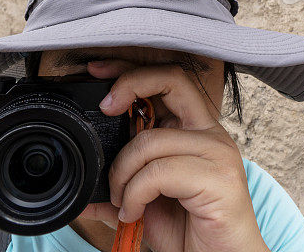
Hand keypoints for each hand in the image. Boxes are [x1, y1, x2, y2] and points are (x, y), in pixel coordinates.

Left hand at [79, 59, 269, 251]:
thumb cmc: (192, 232)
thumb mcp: (146, 203)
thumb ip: (120, 189)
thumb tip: (85, 190)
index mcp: (195, 132)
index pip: (168, 81)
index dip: (132, 70)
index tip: (99, 72)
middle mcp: (210, 135)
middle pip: (172, 81)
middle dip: (130, 84)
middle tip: (105, 109)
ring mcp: (218, 154)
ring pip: (150, 140)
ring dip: (122, 173)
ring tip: (122, 201)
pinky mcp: (219, 179)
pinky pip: (159, 172)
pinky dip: (135, 193)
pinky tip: (135, 212)